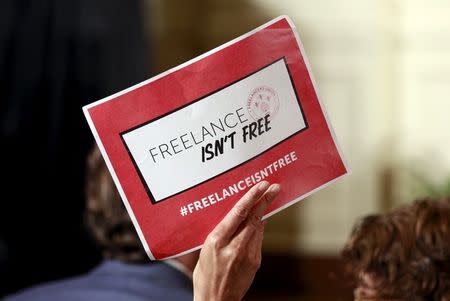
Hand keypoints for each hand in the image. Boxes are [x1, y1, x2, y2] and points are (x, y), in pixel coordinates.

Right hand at [193, 181, 279, 300]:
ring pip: (258, 227)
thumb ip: (222, 232)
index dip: (252, 198)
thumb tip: (240, 216)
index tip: (262, 186)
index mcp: (216, 241)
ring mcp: (246, 255)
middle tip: (275, 187)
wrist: (216, 300)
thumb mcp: (206, 250)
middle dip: (265, 200)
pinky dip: (258, 228)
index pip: (238, 214)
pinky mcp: (255, 262)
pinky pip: (258, 239)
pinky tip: (259, 221)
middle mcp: (233, 247)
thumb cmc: (206, 275)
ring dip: (263, 211)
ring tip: (269, 196)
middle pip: (253, 218)